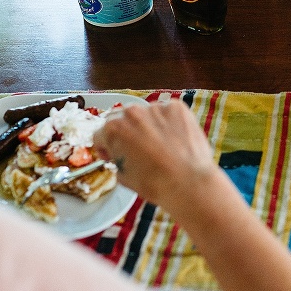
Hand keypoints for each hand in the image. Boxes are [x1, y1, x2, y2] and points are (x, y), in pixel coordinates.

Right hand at [92, 100, 218, 207]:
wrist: (189, 182)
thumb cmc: (156, 184)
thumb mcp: (124, 177)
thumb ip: (117, 159)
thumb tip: (121, 156)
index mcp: (113, 129)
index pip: (101, 132)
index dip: (106, 146)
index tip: (114, 153)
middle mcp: (132, 112)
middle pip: (122, 118)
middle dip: (126, 131)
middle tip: (137, 148)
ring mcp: (156, 107)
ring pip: (146, 114)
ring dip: (148, 126)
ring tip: (161, 146)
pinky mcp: (176, 107)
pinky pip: (167, 112)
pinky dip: (169, 123)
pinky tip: (175, 140)